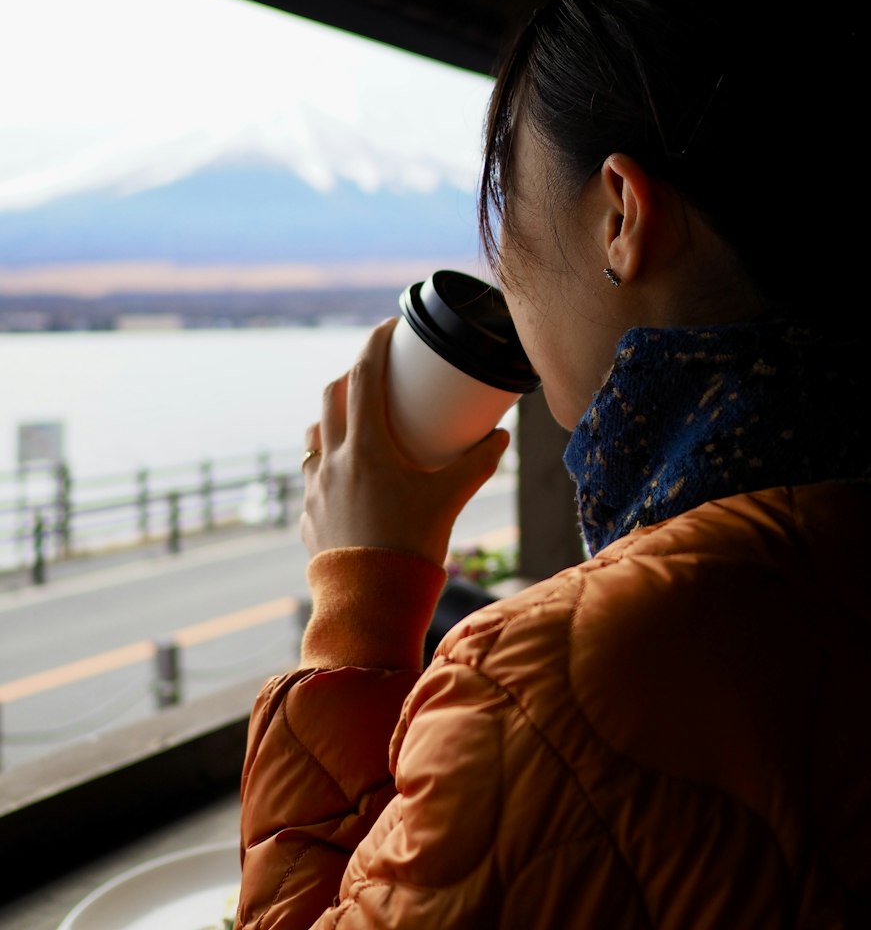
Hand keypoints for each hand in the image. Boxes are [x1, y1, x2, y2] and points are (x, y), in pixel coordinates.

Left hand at [300, 316, 509, 566]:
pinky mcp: (309, 515)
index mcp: (365, 447)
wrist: (369, 603)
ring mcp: (315, 488)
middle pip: (331, 397)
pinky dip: (328, 462)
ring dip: (331, 418)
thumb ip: (477, 465)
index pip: (363, 376)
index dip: (374, 344)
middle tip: (375, 372)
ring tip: (355, 421)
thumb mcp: (450, 499)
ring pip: (315, 435)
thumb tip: (501, 438)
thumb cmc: (411, 546)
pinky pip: (313, 475)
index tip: (388, 326)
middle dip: (351, 375)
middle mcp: (332, 460)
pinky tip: (346, 475)